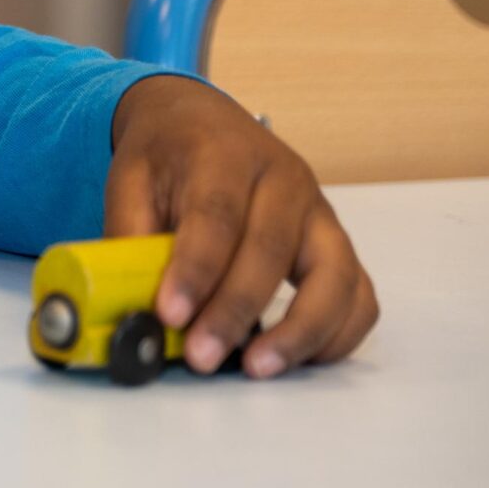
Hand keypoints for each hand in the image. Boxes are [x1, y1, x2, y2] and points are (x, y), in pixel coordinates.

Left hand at [107, 74, 378, 377]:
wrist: (199, 120)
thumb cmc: (165, 156)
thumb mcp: (130, 180)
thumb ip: (130, 238)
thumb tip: (131, 309)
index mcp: (224, 153)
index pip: (216, 215)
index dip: (195, 270)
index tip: (169, 315)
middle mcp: (283, 178)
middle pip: (272, 249)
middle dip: (235, 310)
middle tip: (202, 355)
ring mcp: (319, 211)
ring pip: (334, 275)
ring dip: (300, 330)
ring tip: (257, 367)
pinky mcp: (337, 242)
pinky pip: (358, 293)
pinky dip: (340, 332)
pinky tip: (300, 358)